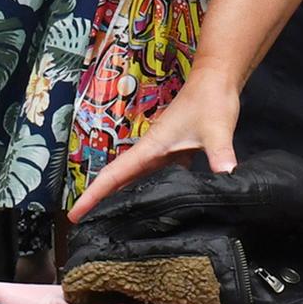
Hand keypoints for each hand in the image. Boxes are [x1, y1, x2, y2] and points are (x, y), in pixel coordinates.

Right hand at [70, 70, 239, 220]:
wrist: (217, 78)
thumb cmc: (210, 98)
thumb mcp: (216, 129)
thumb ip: (220, 154)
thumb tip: (227, 177)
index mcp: (151, 146)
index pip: (115, 174)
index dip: (93, 195)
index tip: (75, 213)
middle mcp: (152, 151)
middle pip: (120, 180)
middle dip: (100, 201)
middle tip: (85, 225)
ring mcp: (164, 151)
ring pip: (138, 179)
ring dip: (124, 196)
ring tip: (113, 221)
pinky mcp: (177, 151)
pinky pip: (159, 175)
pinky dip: (153, 190)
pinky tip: (159, 204)